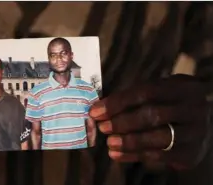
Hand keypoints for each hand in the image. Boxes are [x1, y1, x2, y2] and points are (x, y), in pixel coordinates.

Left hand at [89, 74, 210, 169]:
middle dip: (122, 122)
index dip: (118, 102)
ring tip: (109, 142)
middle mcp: (193, 109)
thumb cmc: (170, 105)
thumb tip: (99, 108)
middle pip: (153, 115)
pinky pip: (159, 156)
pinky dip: (134, 156)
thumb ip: (133, 98)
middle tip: (102, 127)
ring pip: (158, 138)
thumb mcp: (159, 93)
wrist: (201, 126)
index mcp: (182, 87)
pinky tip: (116, 154)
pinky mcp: (190, 154)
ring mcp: (195, 133)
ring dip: (129, 141)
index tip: (96, 111)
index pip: (146, 92)